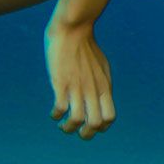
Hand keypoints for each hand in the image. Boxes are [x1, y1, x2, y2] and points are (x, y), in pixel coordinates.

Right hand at [47, 22, 114, 138]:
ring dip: (68, 128)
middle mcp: (93, 89)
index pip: (110, 118)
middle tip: (75, 130)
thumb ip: (102, 83)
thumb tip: (101, 96)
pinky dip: (56, 115)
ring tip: (62, 125)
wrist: (74, 28)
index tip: (89, 125)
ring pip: (76, 120)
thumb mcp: (102, 66)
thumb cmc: (87, 46)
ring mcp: (77, 86)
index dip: (101, 128)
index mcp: (104, 87)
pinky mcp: (61, 82)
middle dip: (85, 134)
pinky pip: (60, 108)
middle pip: (95, 124)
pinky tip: (54, 112)